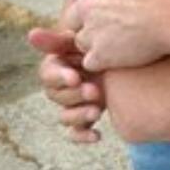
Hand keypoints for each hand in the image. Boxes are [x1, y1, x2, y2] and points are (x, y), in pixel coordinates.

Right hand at [27, 27, 106, 142]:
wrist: (139, 59)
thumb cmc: (110, 45)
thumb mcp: (87, 41)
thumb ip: (59, 40)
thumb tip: (31, 33)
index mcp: (61, 65)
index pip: (49, 74)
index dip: (59, 78)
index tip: (75, 78)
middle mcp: (64, 86)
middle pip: (57, 96)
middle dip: (74, 95)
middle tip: (94, 91)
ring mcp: (75, 103)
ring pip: (65, 116)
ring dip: (78, 115)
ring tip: (97, 111)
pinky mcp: (87, 118)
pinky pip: (78, 132)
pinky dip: (84, 136)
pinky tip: (98, 136)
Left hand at [61, 0, 169, 71]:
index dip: (90, 0)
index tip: (105, 7)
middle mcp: (89, 4)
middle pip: (75, 18)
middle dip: (89, 23)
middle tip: (115, 28)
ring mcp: (93, 30)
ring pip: (82, 42)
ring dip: (97, 44)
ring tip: (124, 42)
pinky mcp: (102, 54)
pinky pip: (91, 63)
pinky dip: (104, 62)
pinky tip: (124, 56)